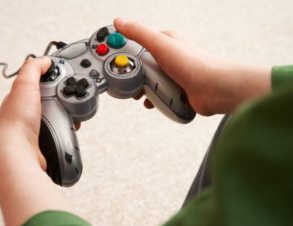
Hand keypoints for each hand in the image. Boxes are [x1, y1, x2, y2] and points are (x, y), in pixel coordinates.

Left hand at [0, 57, 74, 225]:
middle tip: (76, 98)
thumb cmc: (15, 121)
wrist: (18, 151)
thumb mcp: (24, 85)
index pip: (46, 83)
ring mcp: (40, 126)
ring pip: (62, 116)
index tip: (71, 78)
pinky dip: (70, 129)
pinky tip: (70, 128)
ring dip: (71, 115)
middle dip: (69, 99)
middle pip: (57, 99)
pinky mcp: (48, 139)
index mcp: (24, 96)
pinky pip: (64, 130)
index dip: (59, 79)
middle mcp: (31, 111)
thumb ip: (34, 68)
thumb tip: (45, 60)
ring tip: (75, 115)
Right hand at [114, 18, 271, 114]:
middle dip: (133, 74)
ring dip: (143, 89)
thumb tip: (121, 22)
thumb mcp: (161, 44)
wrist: (214, 90)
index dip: (124, 49)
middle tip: (127, 80)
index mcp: (166, 41)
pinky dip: (153, 99)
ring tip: (140, 94)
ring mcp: (173, 74)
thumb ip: (139, 33)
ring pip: (149, 81)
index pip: (138, 41)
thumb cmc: (194, 64)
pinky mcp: (176, 90)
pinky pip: (159, 93)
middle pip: (142, 64)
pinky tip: (152, 102)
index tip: (113, 57)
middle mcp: (169, 57)